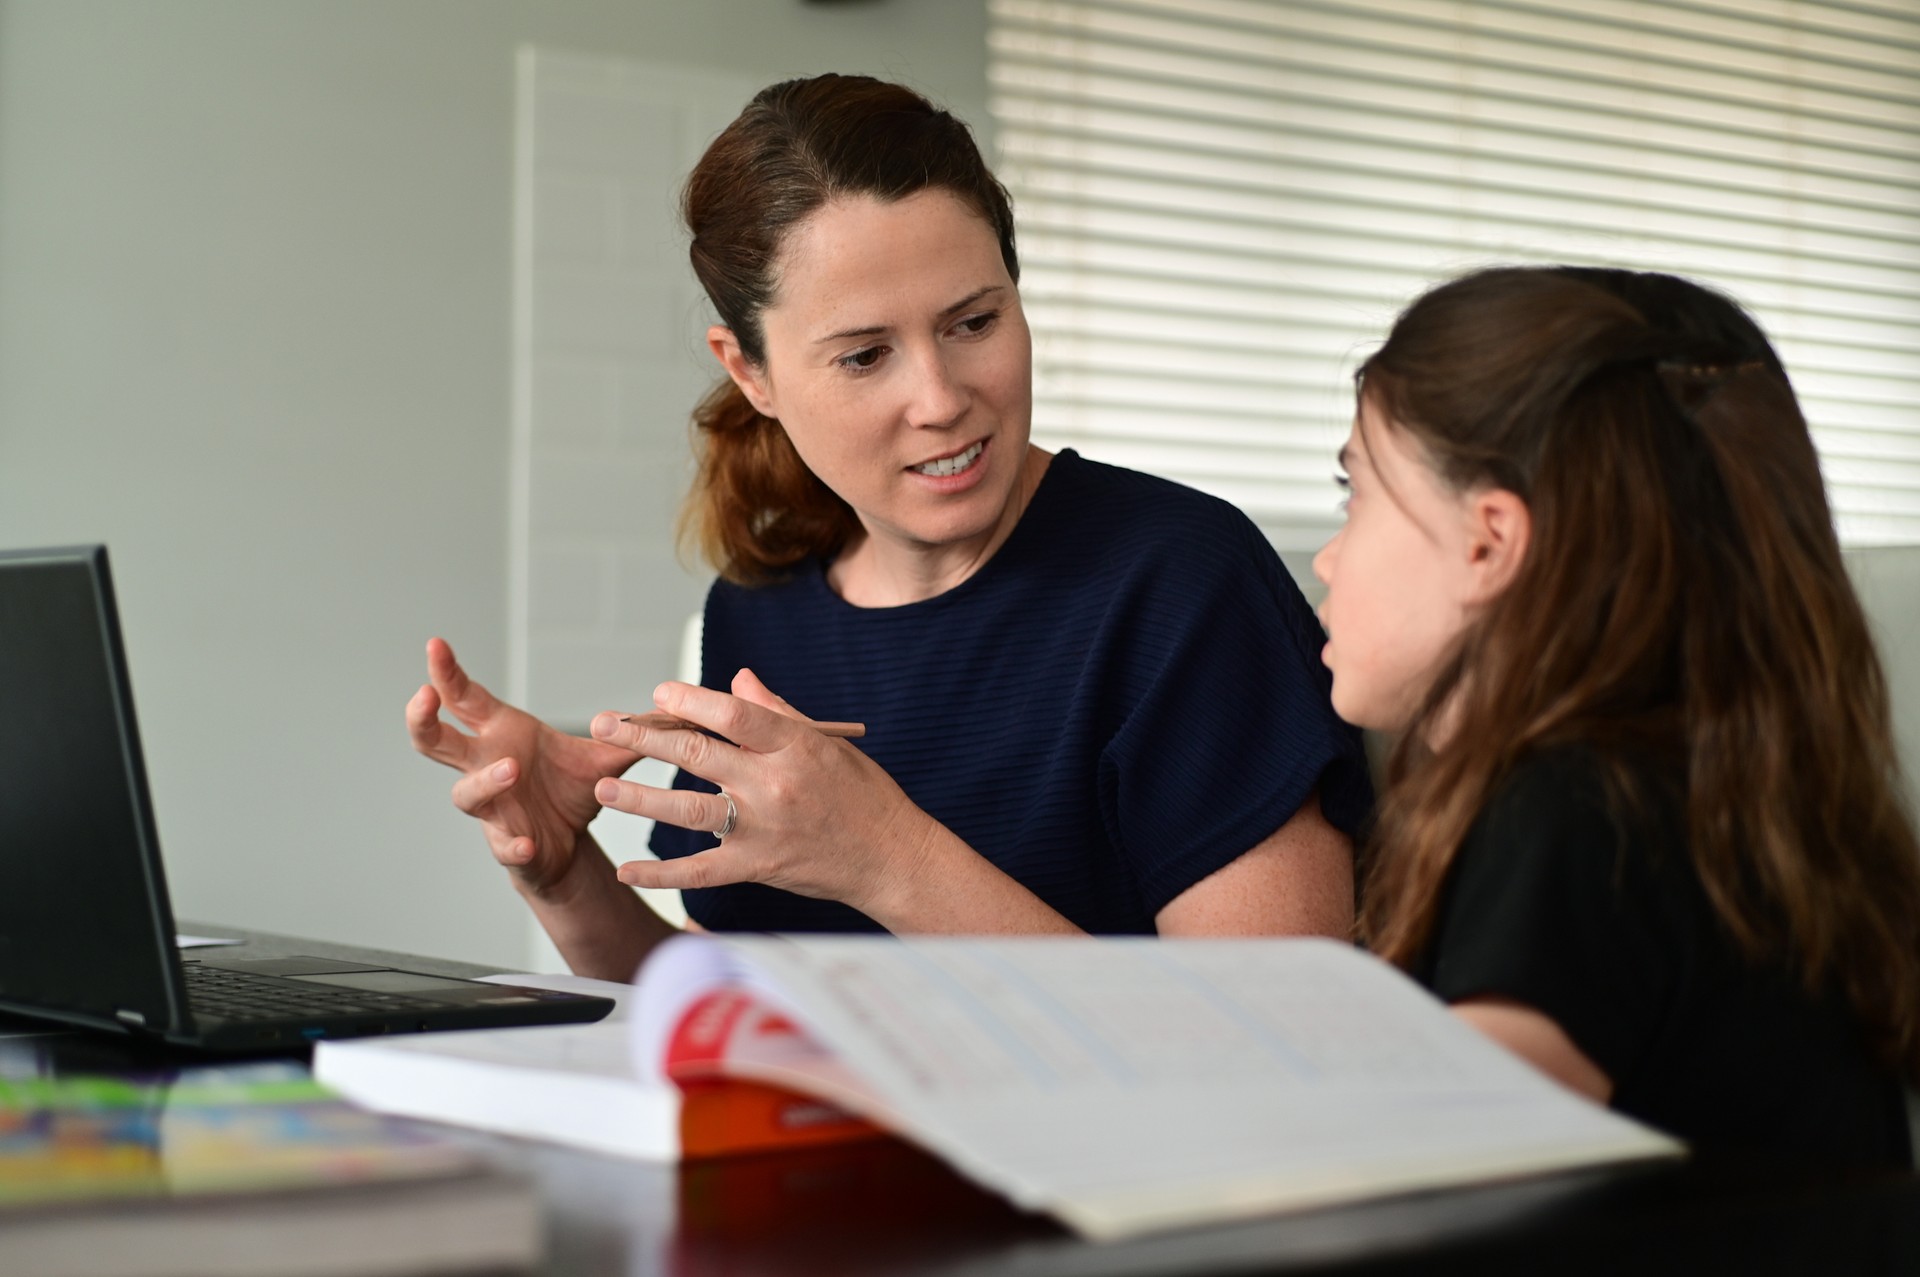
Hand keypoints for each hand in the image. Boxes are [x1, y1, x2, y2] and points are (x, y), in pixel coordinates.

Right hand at [406, 637, 647, 897]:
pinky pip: (502, 845)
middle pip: (435, 741)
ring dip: (484, 780)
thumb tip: (678, 704)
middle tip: (425, 696)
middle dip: (423, 719)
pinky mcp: (507, 845)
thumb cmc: (573, 790)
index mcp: (504, 734)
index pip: (465, 699)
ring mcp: (492, 808)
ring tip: (510, 768)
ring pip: (465, 792)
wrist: (571, 847)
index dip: (447, 673)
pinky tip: (528, 843)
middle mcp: (487, 766)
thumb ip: (635, 729)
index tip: (435, 643)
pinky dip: (513, 844)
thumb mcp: (607, 755)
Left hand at [588, 669, 939, 911]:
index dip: (691, 700)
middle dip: (645, 737)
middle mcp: (775, 784)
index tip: (659, 693)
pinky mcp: (758, 866)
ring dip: (641, 797)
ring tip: (604, 786)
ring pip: (689, 809)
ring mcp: (764, 827)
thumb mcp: (827, 743)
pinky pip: (700, 870)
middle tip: (605, 724)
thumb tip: (737, 679)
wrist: (891, 857)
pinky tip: (628, 871)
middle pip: (699, 754)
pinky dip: (661, 874)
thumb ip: (776, 711)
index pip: (733, 714)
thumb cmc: (863, 795)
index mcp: (794, 746)